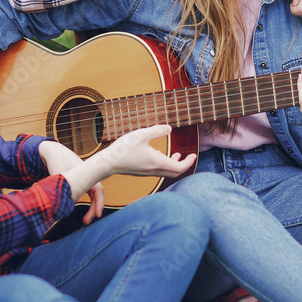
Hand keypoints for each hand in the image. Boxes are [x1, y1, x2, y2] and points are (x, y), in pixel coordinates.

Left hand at [39, 140, 103, 223]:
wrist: (51, 150)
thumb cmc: (56, 160)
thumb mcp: (60, 176)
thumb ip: (64, 190)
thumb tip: (69, 205)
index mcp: (87, 174)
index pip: (98, 191)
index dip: (99, 203)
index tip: (98, 215)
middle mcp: (86, 177)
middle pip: (95, 195)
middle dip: (94, 209)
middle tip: (86, 222)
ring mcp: (82, 178)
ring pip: (90, 195)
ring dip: (88, 207)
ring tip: (83, 219)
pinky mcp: (76, 181)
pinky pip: (83, 193)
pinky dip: (80, 201)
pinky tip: (72, 207)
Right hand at [59, 125, 195, 204]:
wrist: (108, 163)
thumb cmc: (124, 149)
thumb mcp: (142, 134)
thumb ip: (157, 130)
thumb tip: (169, 128)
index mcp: (158, 162)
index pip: (180, 168)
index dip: (189, 162)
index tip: (194, 155)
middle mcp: (154, 170)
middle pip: (175, 173)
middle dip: (184, 165)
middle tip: (189, 156)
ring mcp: (147, 173)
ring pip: (166, 172)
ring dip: (174, 164)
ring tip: (177, 155)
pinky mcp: (141, 172)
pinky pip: (158, 171)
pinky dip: (164, 164)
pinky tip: (159, 155)